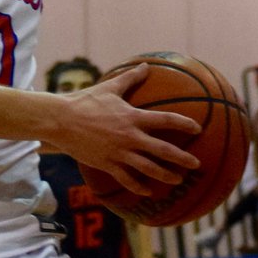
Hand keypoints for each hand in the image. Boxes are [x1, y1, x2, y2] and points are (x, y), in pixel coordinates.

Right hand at [58, 64, 200, 195]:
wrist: (60, 120)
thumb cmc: (84, 101)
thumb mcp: (109, 87)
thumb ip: (130, 78)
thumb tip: (146, 65)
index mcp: (132, 117)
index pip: (165, 120)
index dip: (184, 124)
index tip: (197, 129)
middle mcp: (129, 136)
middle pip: (162, 150)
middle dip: (182, 158)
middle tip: (196, 164)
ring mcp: (118, 152)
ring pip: (147, 168)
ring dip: (165, 175)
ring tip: (177, 180)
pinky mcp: (106, 163)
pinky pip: (126, 178)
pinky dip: (138, 186)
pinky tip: (147, 192)